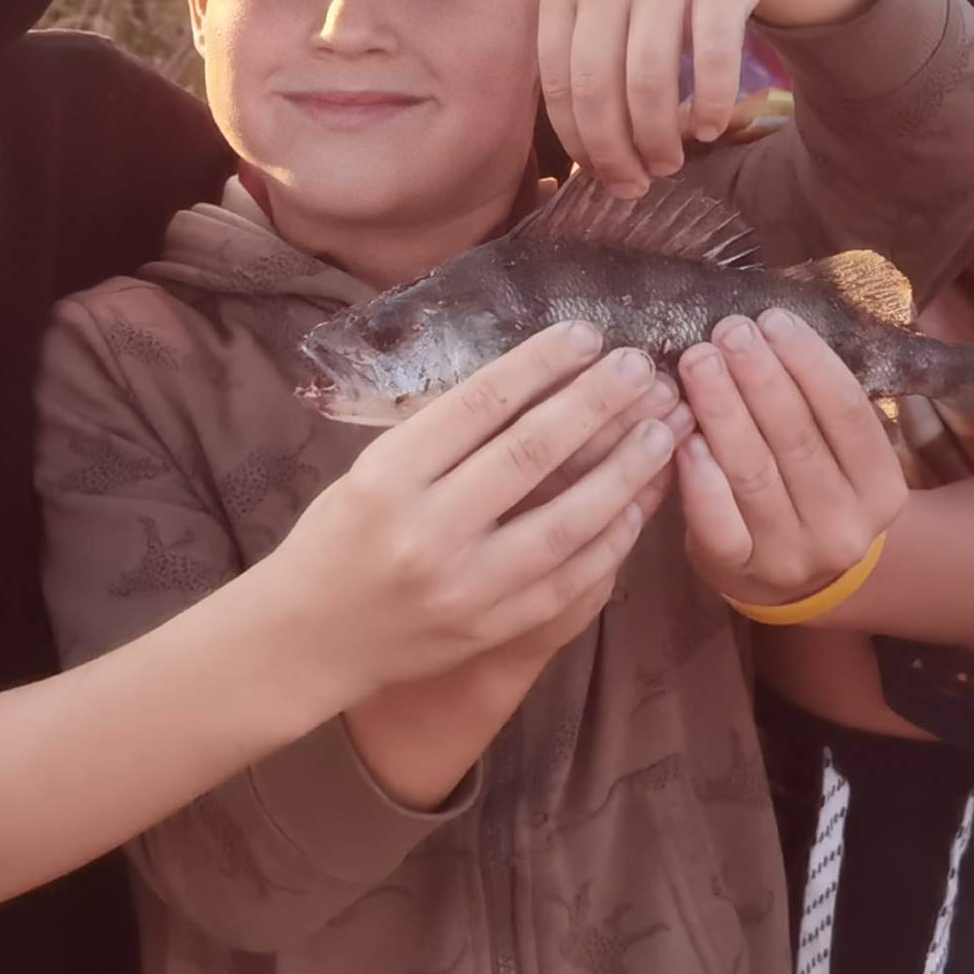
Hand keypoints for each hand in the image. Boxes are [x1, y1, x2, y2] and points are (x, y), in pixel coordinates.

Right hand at [264, 324, 682, 702]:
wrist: (311, 638)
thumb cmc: (337, 536)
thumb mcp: (370, 469)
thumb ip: (442, 434)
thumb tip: (534, 378)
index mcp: (389, 476)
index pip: (479, 405)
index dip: (540, 364)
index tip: (586, 336)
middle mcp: (428, 529)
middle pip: (531, 453)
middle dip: (596, 404)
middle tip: (641, 369)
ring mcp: (465, 586)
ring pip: (566, 520)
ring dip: (623, 470)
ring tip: (662, 429)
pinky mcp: (493, 628)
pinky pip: (571, 580)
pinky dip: (612, 539)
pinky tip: (640, 503)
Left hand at [537, 0, 879, 194]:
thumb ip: (581, 58)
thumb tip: (587, 157)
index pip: (558, 85)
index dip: (580, 143)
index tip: (603, 178)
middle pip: (598, 90)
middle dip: (617, 152)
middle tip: (639, 184)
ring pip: (649, 81)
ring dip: (659, 137)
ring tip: (672, 163)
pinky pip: (711, 58)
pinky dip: (711, 103)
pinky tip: (712, 126)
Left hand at [670, 311, 907, 608]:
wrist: (791, 579)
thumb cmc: (810, 489)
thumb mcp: (836, 454)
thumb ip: (814, 403)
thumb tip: (767, 327)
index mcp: (881, 487)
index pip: (848, 413)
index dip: (810, 362)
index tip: (773, 318)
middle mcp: (844, 526)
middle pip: (798, 439)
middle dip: (759, 377)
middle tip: (728, 330)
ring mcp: (792, 553)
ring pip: (753, 473)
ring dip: (722, 410)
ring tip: (699, 361)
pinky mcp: (739, 570)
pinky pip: (717, 521)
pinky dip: (700, 476)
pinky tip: (683, 436)